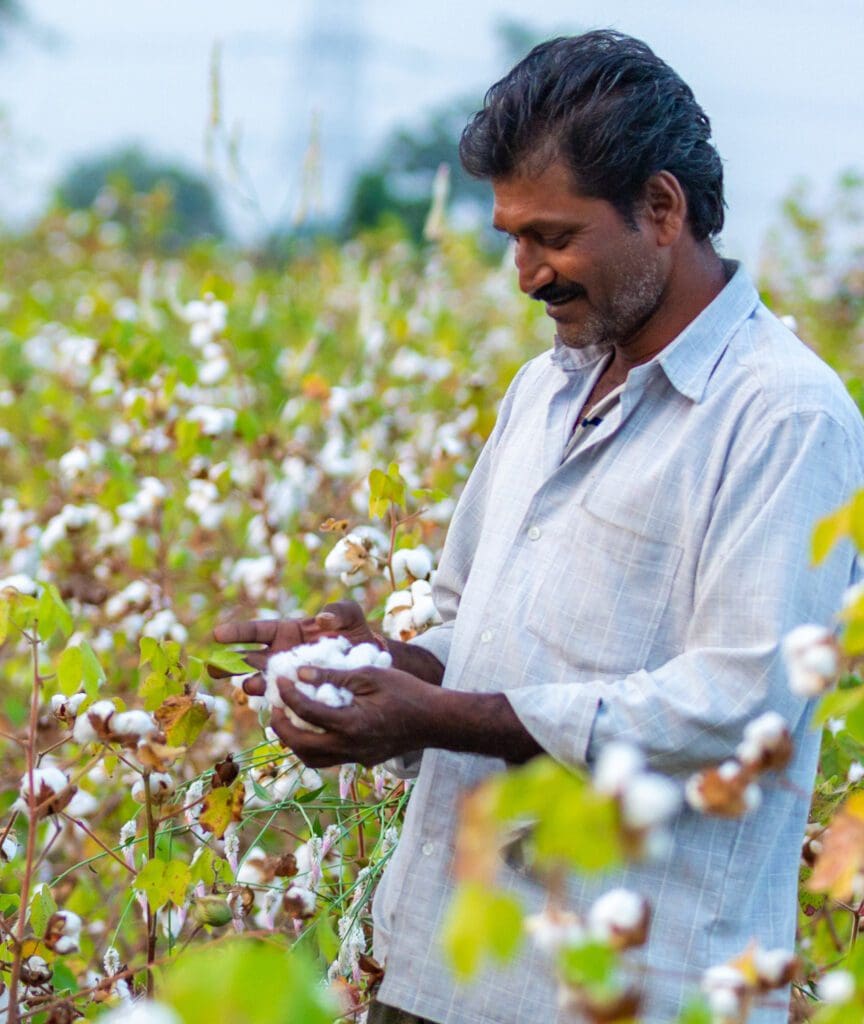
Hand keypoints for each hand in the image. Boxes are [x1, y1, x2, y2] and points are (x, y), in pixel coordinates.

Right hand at [212, 600, 376, 696]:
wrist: (371, 664)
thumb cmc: (355, 634)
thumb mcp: (350, 616)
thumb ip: (340, 611)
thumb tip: (323, 619)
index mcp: (286, 632)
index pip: (256, 630)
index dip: (237, 632)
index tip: (217, 634)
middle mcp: (281, 655)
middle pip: (248, 659)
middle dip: (229, 663)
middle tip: (212, 667)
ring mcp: (287, 677)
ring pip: (261, 682)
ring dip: (252, 684)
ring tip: (249, 687)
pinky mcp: (298, 695)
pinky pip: (282, 700)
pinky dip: (275, 702)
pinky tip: (272, 706)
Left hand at [267, 663, 440, 767]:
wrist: (436, 720)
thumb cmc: (407, 692)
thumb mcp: (371, 675)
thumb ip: (334, 675)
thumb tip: (301, 672)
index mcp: (351, 724)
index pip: (307, 711)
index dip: (288, 693)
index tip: (281, 678)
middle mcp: (350, 746)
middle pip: (300, 745)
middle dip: (281, 726)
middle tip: (275, 706)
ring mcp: (356, 758)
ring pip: (312, 758)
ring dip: (294, 741)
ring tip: (289, 719)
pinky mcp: (362, 760)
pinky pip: (329, 758)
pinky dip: (314, 745)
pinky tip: (315, 726)